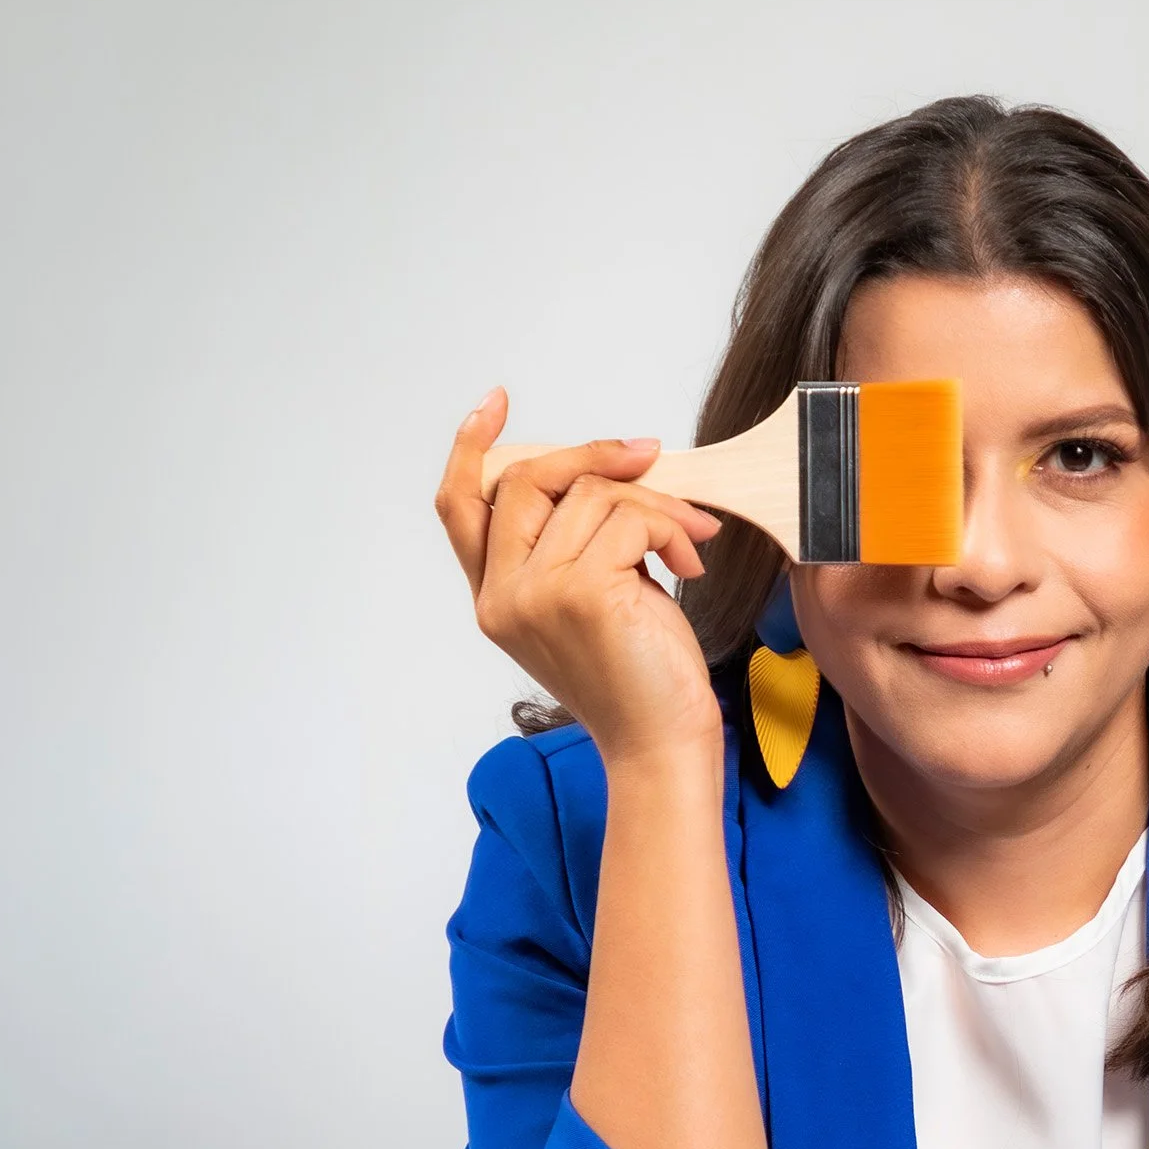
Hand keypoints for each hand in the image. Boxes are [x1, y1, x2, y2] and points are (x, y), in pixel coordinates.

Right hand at [436, 388, 724, 767]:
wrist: (661, 745)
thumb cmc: (639, 678)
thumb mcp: (594, 599)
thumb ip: (575, 542)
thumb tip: (604, 468)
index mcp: (495, 599)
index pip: (460, 506)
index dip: (470, 447)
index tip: (493, 404)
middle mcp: (502, 596)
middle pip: (526, 479)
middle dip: (592, 455)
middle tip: (646, 456)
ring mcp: (535, 594)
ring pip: (592, 495)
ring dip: (656, 506)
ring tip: (688, 543)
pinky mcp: (581, 593)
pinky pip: (630, 518)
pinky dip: (671, 529)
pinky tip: (688, 565)